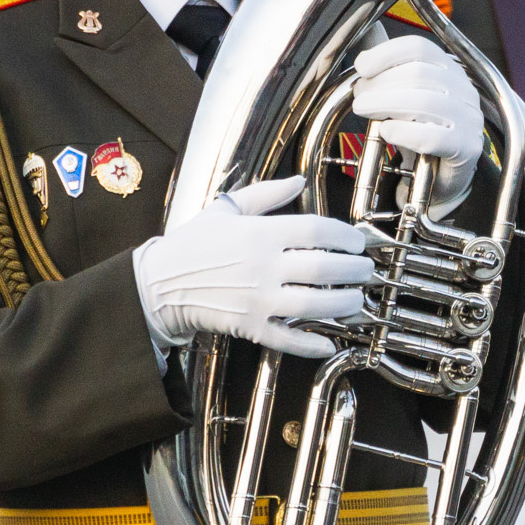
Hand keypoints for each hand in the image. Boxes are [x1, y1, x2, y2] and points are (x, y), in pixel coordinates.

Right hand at [131, 176, 371, 360]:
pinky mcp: (248, 326)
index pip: (317, 230)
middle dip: (354, 271)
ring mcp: (256, 299)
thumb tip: (299, 181)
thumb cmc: (194, 243)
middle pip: (323, 268)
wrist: (158, 283)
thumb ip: (266, 194)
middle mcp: (262, 266)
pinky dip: (310, 344)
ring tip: (357, 300)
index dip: (346, 236)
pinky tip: (330, 342)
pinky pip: (286, 338)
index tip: (358, 242)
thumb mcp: (227, 209)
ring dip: (343, 304)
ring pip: (313, 305)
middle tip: (367, 271)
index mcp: (259, 233)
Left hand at [353, 35, 483, 209]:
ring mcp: (469, 119)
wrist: (439, 178)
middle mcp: (464, 89)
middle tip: (359, 97)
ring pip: (426, 102)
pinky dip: (405, 133)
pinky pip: (435, 137)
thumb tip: (366, 40)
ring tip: (364, 110)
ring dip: (386, 103)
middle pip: (420, 73)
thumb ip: (386, 68)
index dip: (386, 53)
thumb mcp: (401, 96)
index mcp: (448, 70)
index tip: (362, 67)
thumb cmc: (419, 131)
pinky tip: (387, 132)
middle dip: (381, 83)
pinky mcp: (468, 148)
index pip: (420, 49)